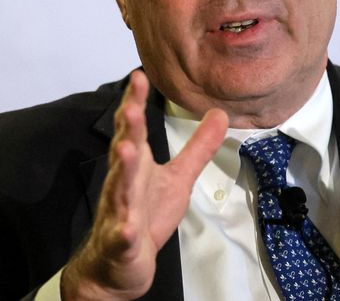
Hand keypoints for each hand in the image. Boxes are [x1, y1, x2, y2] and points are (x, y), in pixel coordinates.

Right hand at [61, 70, 227, 299]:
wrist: (120, 261)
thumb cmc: (145, 213)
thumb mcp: (179, 177)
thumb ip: (198, 147)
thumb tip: (220, 113)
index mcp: (136, 164)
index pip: (134, 128)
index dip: (135, 102)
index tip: (138, 77)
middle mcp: (123, 182)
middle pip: (124, 151)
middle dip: (128, 129)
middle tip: (131, 106)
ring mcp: (119, 211)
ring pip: (119, 188)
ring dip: (122, 170)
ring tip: (127, 150)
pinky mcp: (121, 241)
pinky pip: (123, 235)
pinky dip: (124, 231)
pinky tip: (128, 227)